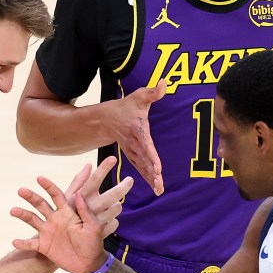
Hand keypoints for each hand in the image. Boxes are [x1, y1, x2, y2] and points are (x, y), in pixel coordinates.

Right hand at [10, 157, 132, 272]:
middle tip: (21, 190)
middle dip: (31, 197)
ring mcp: (48, 232)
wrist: (89, 263)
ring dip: (22, 214)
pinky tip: (14, 241)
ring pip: (32, 220)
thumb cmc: (93, 243)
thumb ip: (85, 211)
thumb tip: (79, 193)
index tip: (40, 178)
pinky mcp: (44, 246)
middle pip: (40, 204)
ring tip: (13, 211)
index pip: (56, 195)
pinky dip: (22, 243)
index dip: (48, 186)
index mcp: (67, 212)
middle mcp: (55, 219)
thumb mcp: (93, 226)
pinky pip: (30, 244)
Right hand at [61, 156, 132, 235]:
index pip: (94, 180)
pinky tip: (108, 219)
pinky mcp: (101, 232)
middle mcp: (90, 208)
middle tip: (130, 180)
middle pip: (112, 195)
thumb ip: (79, 181)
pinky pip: (114, 223)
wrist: (62, 243)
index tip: (113, 158)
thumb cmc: (64, 216)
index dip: (103, 168)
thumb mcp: (67, 198)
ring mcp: (96, 221)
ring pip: (116, 209)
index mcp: (81, 197)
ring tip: (113, 204)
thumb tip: (89, 164)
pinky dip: (112, 220)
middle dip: (123, 186)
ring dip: (116, 205)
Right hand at [109, 81, 165, 195]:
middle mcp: (134, 143)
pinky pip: (141, 168)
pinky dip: (148, 178)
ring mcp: (132, 151)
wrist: (107, 119)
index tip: (157, 168)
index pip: (146, 145)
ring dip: (150, 179)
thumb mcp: (139, 96)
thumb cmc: (126, 107)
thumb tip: (164, 83)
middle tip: (159, 183)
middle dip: (151, 172)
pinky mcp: (133, 155)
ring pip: (143, 167)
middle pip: (144, 160)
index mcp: (137, 130)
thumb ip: (153, 92)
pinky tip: (156, 188)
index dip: (151, 156)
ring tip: (159, 190)